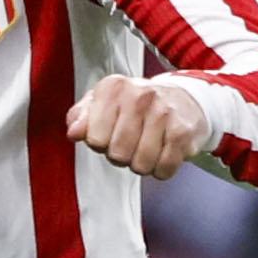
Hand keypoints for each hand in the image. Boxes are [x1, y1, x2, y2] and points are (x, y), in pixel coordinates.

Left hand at [67, 73, 212, 179]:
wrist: (184, 99)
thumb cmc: (138, 104)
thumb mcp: (103, 102)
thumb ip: (81, 117)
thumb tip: (73, 132)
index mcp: (114, 88)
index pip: (94, 138)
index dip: (100, 143)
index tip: (109, 134)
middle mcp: (140, 96)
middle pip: (117, 154)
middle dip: (121, 156)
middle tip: (131, 143)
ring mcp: (163, 113)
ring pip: (141, 165)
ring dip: (142, 163)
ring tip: (147, 146)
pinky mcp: (183, 131)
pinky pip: (164, 169)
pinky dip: (162, 168)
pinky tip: (163, 151)